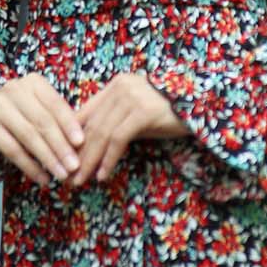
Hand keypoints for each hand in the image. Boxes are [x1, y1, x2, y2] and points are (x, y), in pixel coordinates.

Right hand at [0, 74, 82, 188]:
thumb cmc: (18, 110)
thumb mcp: (36, 105)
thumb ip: (56, 118)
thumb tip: (80, 145)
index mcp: (33, 83)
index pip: (55, 104)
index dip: (69, 124)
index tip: (81, 143)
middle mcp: (14, 90)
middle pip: (42, 122)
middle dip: (61, 146)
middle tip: (74, 166)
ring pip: (28, 136)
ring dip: (48, 158)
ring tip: (62, 175)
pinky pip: (12, 150)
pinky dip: (30, 166)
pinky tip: (43, 178)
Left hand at [66, 72, 188, 188]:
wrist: (201, 106)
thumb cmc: (168, 114)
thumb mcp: (136, 117)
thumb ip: (114, 124)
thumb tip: (88, 148)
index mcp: (115, 86)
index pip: (85, 114)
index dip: (72, 139)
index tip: (65, 161)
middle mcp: (120, 87)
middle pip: (91, 125)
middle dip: (78, 154)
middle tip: (69, 177)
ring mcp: (132, 97)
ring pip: (101, 133)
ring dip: (89, 160)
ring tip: (81, 180)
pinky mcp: (143, 111)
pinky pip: (118, 139)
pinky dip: (108, 159)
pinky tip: (102, 174)